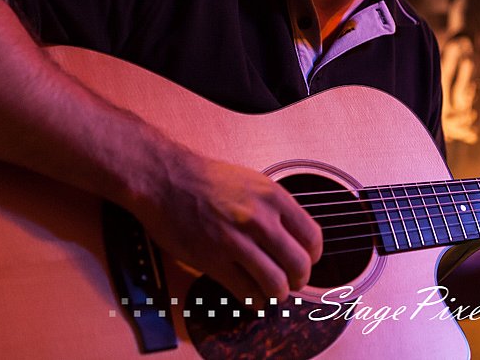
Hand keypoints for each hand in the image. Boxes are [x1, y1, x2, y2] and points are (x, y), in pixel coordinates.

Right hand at [131, 146, 322, 304]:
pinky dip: (254, 300)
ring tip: (272, 292)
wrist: (167, 179)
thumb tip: (296, 237)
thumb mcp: (254, 182)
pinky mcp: (213, 261)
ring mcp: (236, 242)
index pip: (312, 238)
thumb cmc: (208, 180)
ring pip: (275, 284)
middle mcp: (259, 220)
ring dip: (277, 294)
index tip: (306, 261)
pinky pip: (246, 292)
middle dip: (299, 279)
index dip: (313, 256)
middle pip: (298, 265)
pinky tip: (252, 296)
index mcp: (273, 197)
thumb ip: (277, 209)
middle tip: (292, 282)